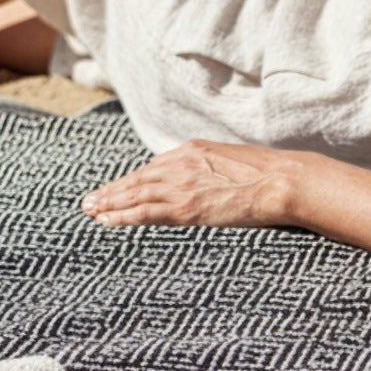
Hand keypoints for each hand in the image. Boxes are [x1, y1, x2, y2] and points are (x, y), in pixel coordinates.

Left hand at [82, 140, 304, 230]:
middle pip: (137, 178)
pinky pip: (143, 212)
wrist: (280, 180)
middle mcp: (180, 163)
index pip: (155, 167)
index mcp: (193, 150)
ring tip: (91, 210)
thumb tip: (211, 182)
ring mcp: (180, 185)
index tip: (118, 187)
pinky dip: (121, 216)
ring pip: (134, 194)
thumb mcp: (233, 162)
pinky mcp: (184, 207)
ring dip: (109, 202)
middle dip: (112, 189)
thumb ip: (213, 169)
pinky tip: (106, 220)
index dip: (133, 180)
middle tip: (90, 199)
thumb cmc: (268, 175)